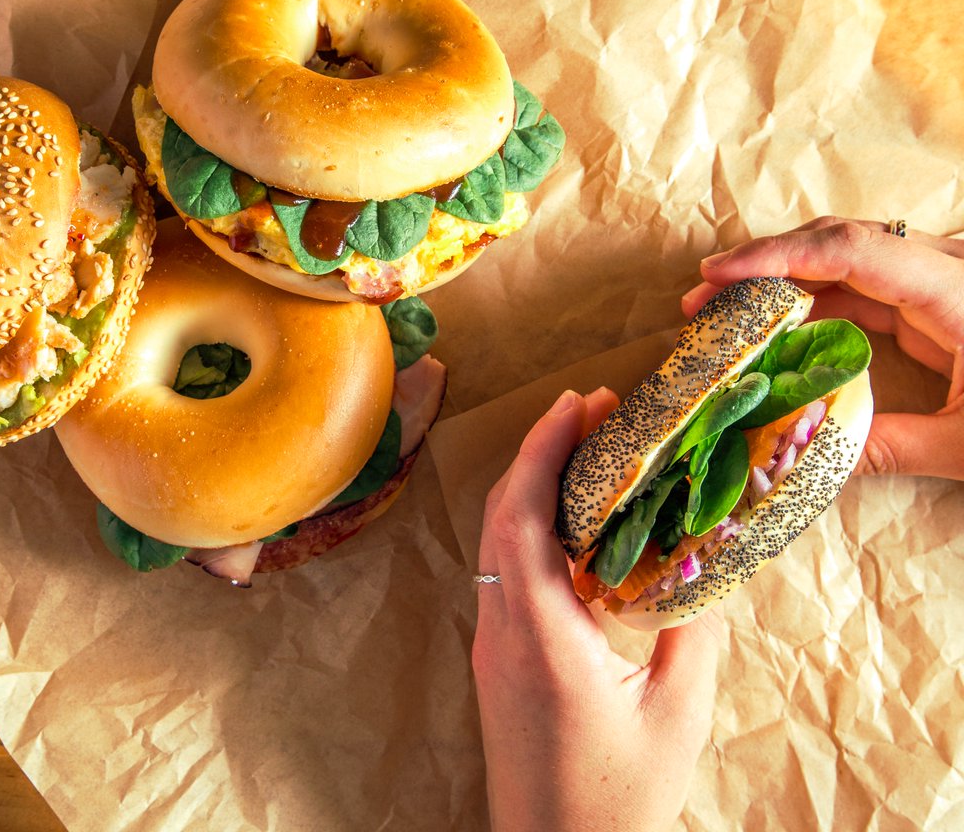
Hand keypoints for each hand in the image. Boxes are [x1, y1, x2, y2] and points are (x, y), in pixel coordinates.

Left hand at [473, 389, 722, 831]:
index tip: (578, 405)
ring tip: (586, 453)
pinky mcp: (498, 659)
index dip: (544, 451)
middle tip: (593, 413)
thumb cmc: (615, 799)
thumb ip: (691, 632)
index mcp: (540, 636)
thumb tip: (707, 563)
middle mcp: (501, 630)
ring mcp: (492, 645)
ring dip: (534, 488)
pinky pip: (505, 572)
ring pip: (497, 542)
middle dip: (541, 453)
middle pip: (502, 516)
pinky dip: (532, 529)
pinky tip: (574, 527)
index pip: (522, 518)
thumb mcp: (676, 715)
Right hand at [681, 216, 963, 479]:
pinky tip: (775, 332)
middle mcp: (945, 269)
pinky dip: (813, 304)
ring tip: (723, 315)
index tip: (715, 274)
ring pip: (845, 260)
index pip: (852, 250)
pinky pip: (862, 285)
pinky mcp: (935, 298)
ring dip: (781, 284)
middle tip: (700, 301)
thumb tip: (796, 459)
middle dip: (763, 266)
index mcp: (956, 290)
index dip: (777, 256)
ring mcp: (939, 279)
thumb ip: (886, 447)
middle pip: (838, 242)